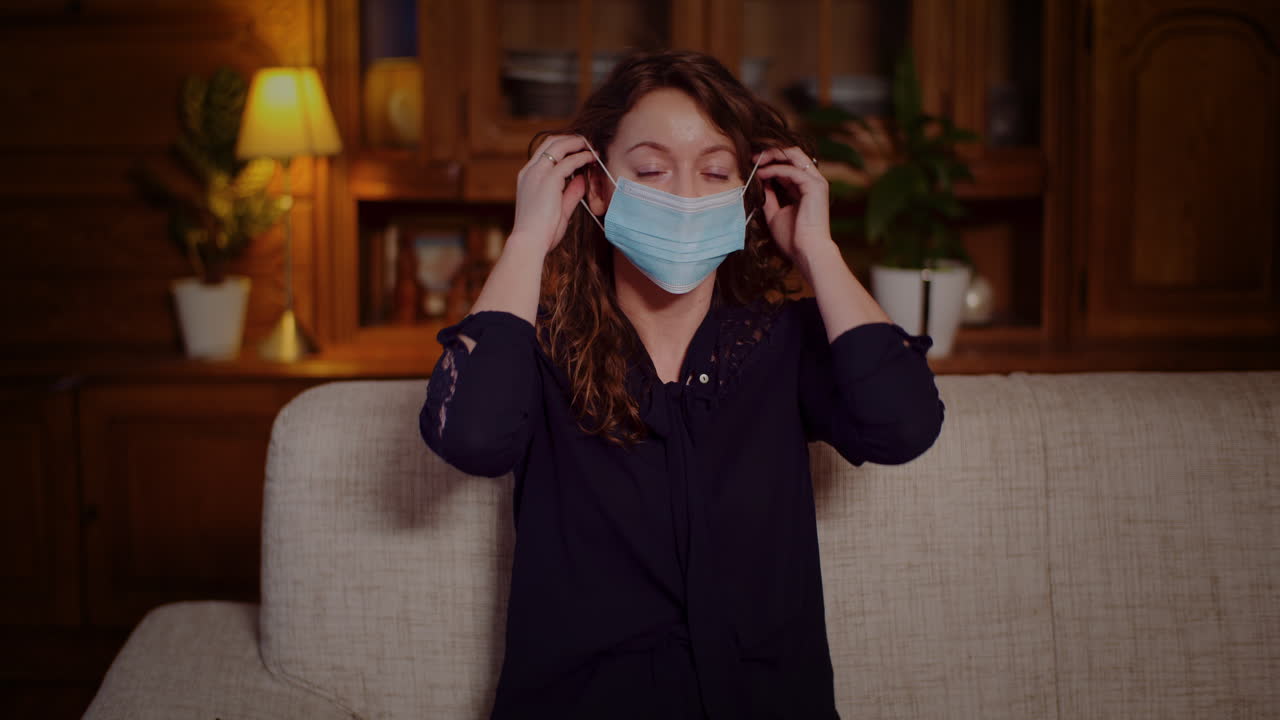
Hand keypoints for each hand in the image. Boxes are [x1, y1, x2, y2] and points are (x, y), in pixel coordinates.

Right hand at [510, 134, 597, 252]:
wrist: (529, 242)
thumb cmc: (541, 232)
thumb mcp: (558, 209)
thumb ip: (569, 193)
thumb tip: (581, 179)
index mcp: (527, 177)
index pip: (544, 152)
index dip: (562, 146)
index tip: (578, 149)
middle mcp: (530, 171)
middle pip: (550, 142)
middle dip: (570, 139)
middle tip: (588, 142)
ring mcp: (537, 173)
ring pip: (558, 146)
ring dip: (577, 143)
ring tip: (592, 146)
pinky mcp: (548, 180)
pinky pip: (568, 161)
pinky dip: (581, 157)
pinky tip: (592, 158)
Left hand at [753, 146, 832, 262]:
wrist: (807, 251)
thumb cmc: (793, 238)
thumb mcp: (775, 214)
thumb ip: (769, 197)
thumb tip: (761, 182)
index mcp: (805, 188)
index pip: (789, 164)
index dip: (770, 161)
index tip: (752, 164)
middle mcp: (813, 181)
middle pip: (793, 154)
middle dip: (771, 152)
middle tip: (752, 157)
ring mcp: (816, 182)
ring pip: (794, 155)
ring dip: (772, 156)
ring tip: (755, 161)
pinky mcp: (815, 186)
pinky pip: (791, 170)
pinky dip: (774, 169)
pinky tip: (761, 173)